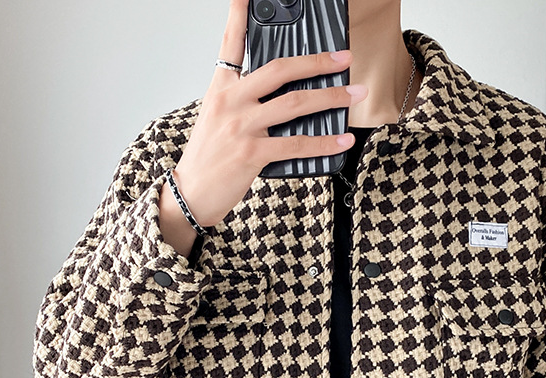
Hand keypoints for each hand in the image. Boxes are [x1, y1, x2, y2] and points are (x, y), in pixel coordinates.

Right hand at [172, 0, 368, 228]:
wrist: (191, 193)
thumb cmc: (207, 158)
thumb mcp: (216, 118)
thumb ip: (242, 101)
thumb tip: (283, 96)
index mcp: (221, 89)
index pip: (231, 44)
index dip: (240, 16)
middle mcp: (230, 102)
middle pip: (279, 70)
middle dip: (316, 62)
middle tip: (343, 58)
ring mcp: (241, 127)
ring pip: (294, 104)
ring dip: (331, 97)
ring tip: (354, 94)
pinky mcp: (252, 154)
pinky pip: (296, 144)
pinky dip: (324, 142)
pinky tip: (341, 139)